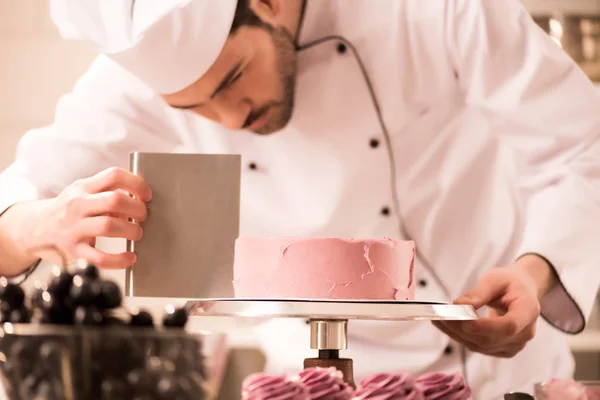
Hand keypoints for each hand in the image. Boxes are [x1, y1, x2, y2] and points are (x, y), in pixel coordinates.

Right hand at [20, 167, 151, 268]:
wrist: (35, 229)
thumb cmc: (70, 210)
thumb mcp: (84, 193)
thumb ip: (109, 193)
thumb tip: (140, 201)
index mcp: (83, 187)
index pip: (114, 175)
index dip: (136, 184)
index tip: (146, 195)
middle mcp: (77, 205)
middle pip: (115, 200)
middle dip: (137, 208)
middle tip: (143, 216)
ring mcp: (74, 228)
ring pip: (109, 226)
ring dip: (131, 230)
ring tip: (137, 233)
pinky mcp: (74, 251)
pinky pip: (100, 257)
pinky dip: (120, 259)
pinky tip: (130, 257)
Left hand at [432, 256, 553, 357]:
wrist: (522, 291)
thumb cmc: (510, 282)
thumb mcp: (496, 279)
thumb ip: (478, 293)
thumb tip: (458, 305)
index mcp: (529, 311)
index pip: (509, 326)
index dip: (485, 326)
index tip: (462, 317)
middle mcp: (525, 333)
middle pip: (491, 338)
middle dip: (462, 328)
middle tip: (440, 315)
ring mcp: (515, 345)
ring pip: (481, 346)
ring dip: (456, 333)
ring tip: (437, 319)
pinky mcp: (502, 349)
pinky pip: (478, 347)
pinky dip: (459, 336)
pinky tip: (445, 325)